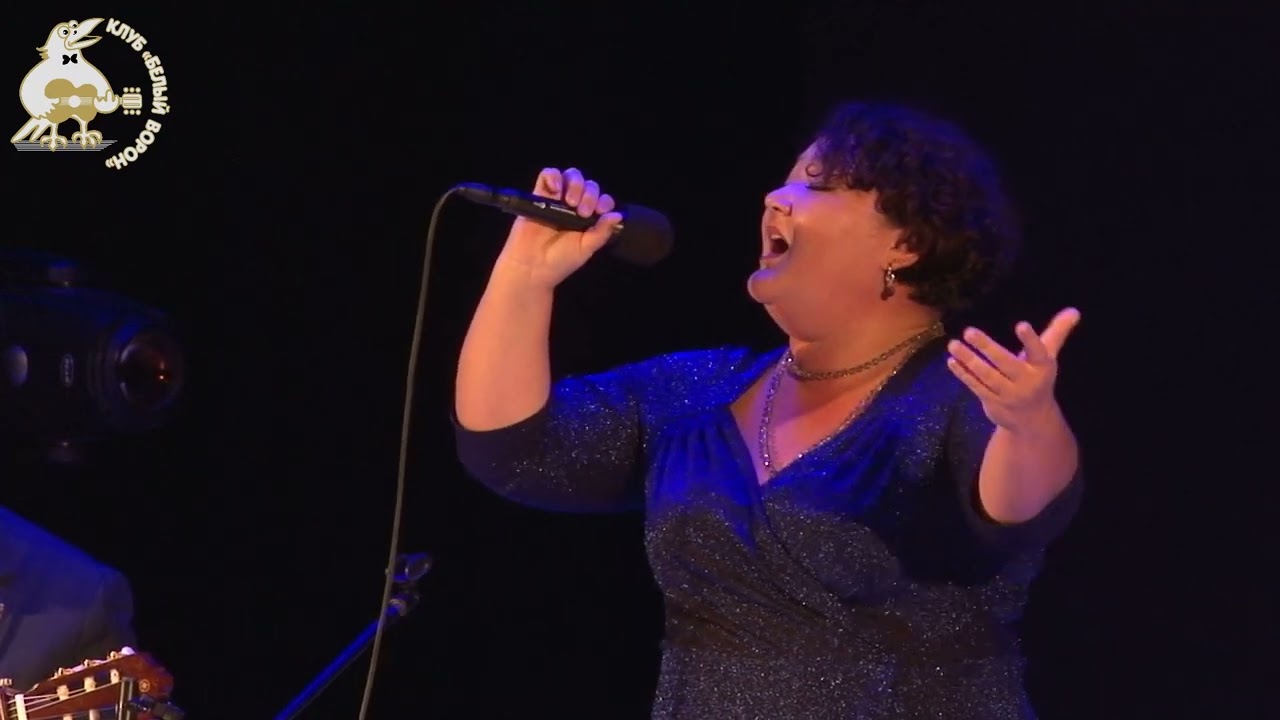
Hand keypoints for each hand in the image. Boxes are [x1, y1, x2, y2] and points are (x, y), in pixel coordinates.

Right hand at [494, 167, 622, 290]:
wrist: (532, 267)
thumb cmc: (559, 261)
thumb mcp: (586, 248)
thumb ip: (602, 232)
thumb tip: (618, 215)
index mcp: (588, 218)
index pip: (602, 200)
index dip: (604, 202)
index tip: (599, 212)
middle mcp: (574, 207)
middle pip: (588, 186)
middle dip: (589, 194)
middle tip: (582, 212)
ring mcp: (556, 200)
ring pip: (570, 177)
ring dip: (575, 184)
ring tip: (569, 201)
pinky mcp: (539, 195)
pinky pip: (547, 175)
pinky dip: (553, 176)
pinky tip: (555, 188)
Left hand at [946, 307, 1081, 432]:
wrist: (1032, 419)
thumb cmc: (1038, 378)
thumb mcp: (1048, 356)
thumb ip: (1058, 332)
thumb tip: (1074, 311)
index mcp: (1042, 368)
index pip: (1038, 352)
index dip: (1030, 340)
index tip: (1021, 325)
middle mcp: (1026, 381)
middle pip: (1005, 363)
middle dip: (987, 347)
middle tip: (969, 331)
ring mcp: (1008, 394)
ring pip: (986, 375)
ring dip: (968, 360)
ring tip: (953, 344)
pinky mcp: (993, 402)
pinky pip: (976, 387)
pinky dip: (963, 374)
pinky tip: (952, 360)